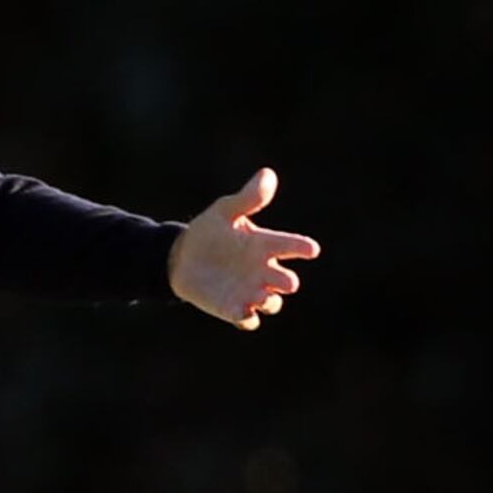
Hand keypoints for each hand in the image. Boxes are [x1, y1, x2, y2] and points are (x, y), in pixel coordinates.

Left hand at [167, 167, 321, 330]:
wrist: (181, 257)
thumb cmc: (210, 231)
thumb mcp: (225, 211)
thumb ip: (248, 198)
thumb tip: (267, 174)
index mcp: (266, 245)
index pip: (291, 245)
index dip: (302, 247)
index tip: (310, 249)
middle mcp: (263, 270)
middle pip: (285, 281)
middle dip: (286, 282)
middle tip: (284, 282)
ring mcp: (250, 290)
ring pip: (270, 302)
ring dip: (269, 302)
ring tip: (261, 298)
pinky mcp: (233, 308)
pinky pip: (246, 318)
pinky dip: (247, 318)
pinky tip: (242, 314)